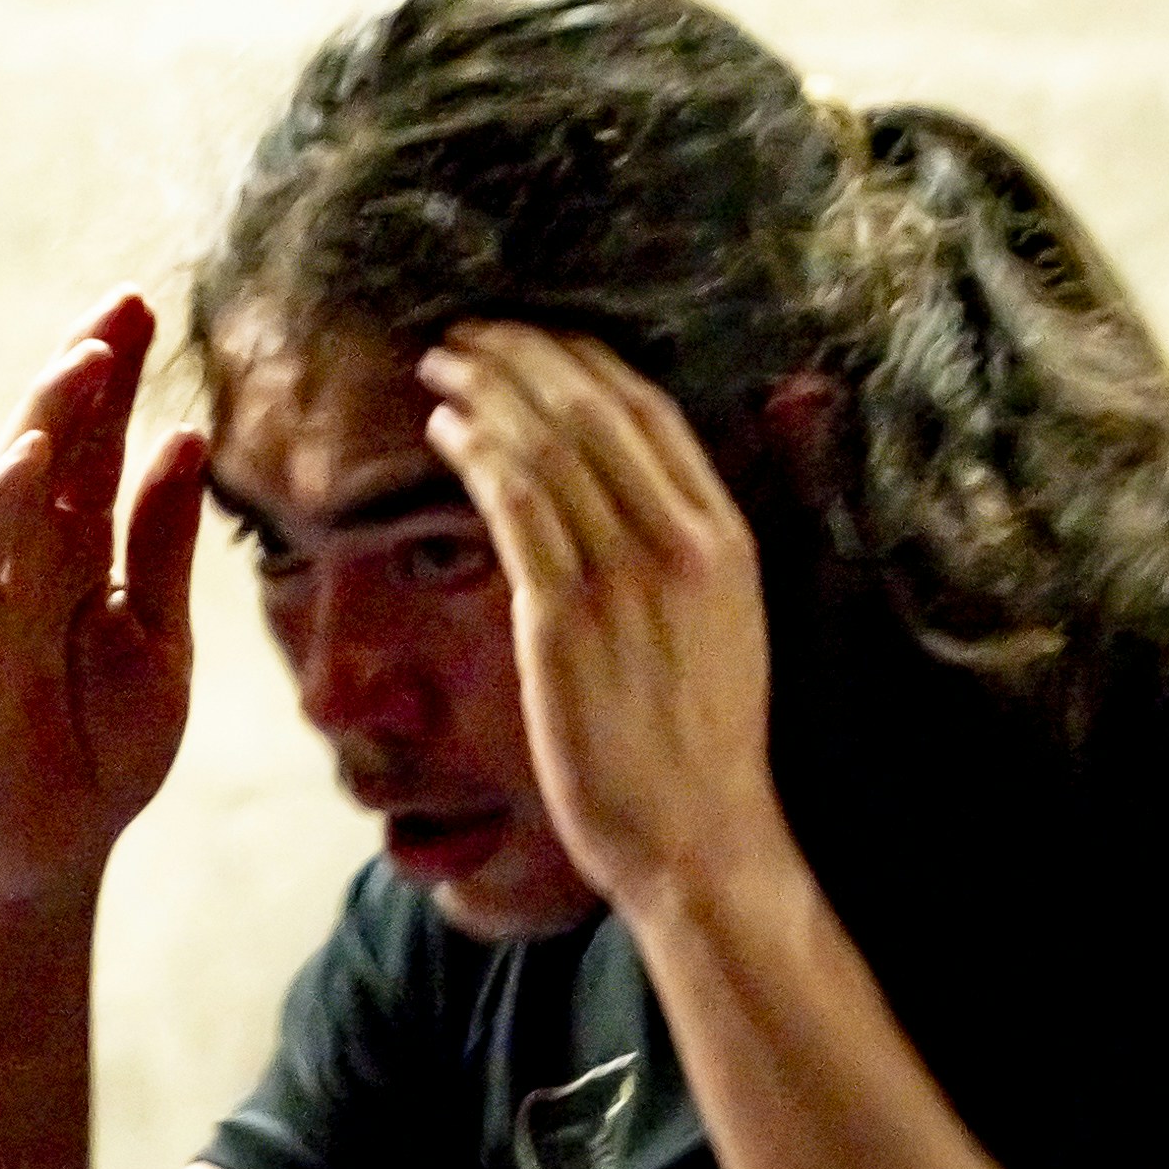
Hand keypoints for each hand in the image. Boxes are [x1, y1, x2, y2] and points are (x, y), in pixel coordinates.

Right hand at [0, 295, 207, 914]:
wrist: (51, 849)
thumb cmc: (99, 749)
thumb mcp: (159, 640)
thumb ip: (161, 548)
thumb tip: (184, 441)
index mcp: (84, 555)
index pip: (100, 447)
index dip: (118, 379)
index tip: (144, 308)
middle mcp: (35, 559)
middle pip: (57, 445)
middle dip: (87, 373)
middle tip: (126, 302)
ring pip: (14, 484)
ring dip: (48, 417)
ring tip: (88, 354)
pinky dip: (1, 501)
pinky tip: (33, 452)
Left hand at [416, 324, 793, 935]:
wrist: (699, 836)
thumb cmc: (701, 741)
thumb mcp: (728, 622)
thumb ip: (690, 545)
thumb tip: (644, 486)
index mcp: (726, 536)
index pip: (650, 411)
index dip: (582, 360)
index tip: (533, 337)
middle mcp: (681, 544)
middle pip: (592, 411)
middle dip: (522, 357)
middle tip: (467, 332)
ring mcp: (624, 580)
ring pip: (545, 448)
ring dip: (486, 393)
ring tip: (440, 367)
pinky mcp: (564, 622)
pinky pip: (515, 510)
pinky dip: (475, 456)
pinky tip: (443, 432)